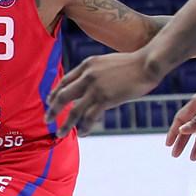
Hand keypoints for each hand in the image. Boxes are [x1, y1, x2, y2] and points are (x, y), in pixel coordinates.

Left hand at [46, 49, 160, 135]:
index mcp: (86, 65)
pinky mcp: (105, 98)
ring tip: (60, 133)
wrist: (148, 63)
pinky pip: (89, 117)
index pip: (64, 81)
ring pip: (73, 110)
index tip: (50, 102)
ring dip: (65, 124)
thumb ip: (93, 73)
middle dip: (52, 110)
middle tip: (46, 120)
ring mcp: (95, 88)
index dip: (54, 94)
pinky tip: (82, 133)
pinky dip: (84, 127)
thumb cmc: (132, 64)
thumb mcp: (106, 63)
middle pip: (62, 96)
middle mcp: (87, 76)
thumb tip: (86, 87)